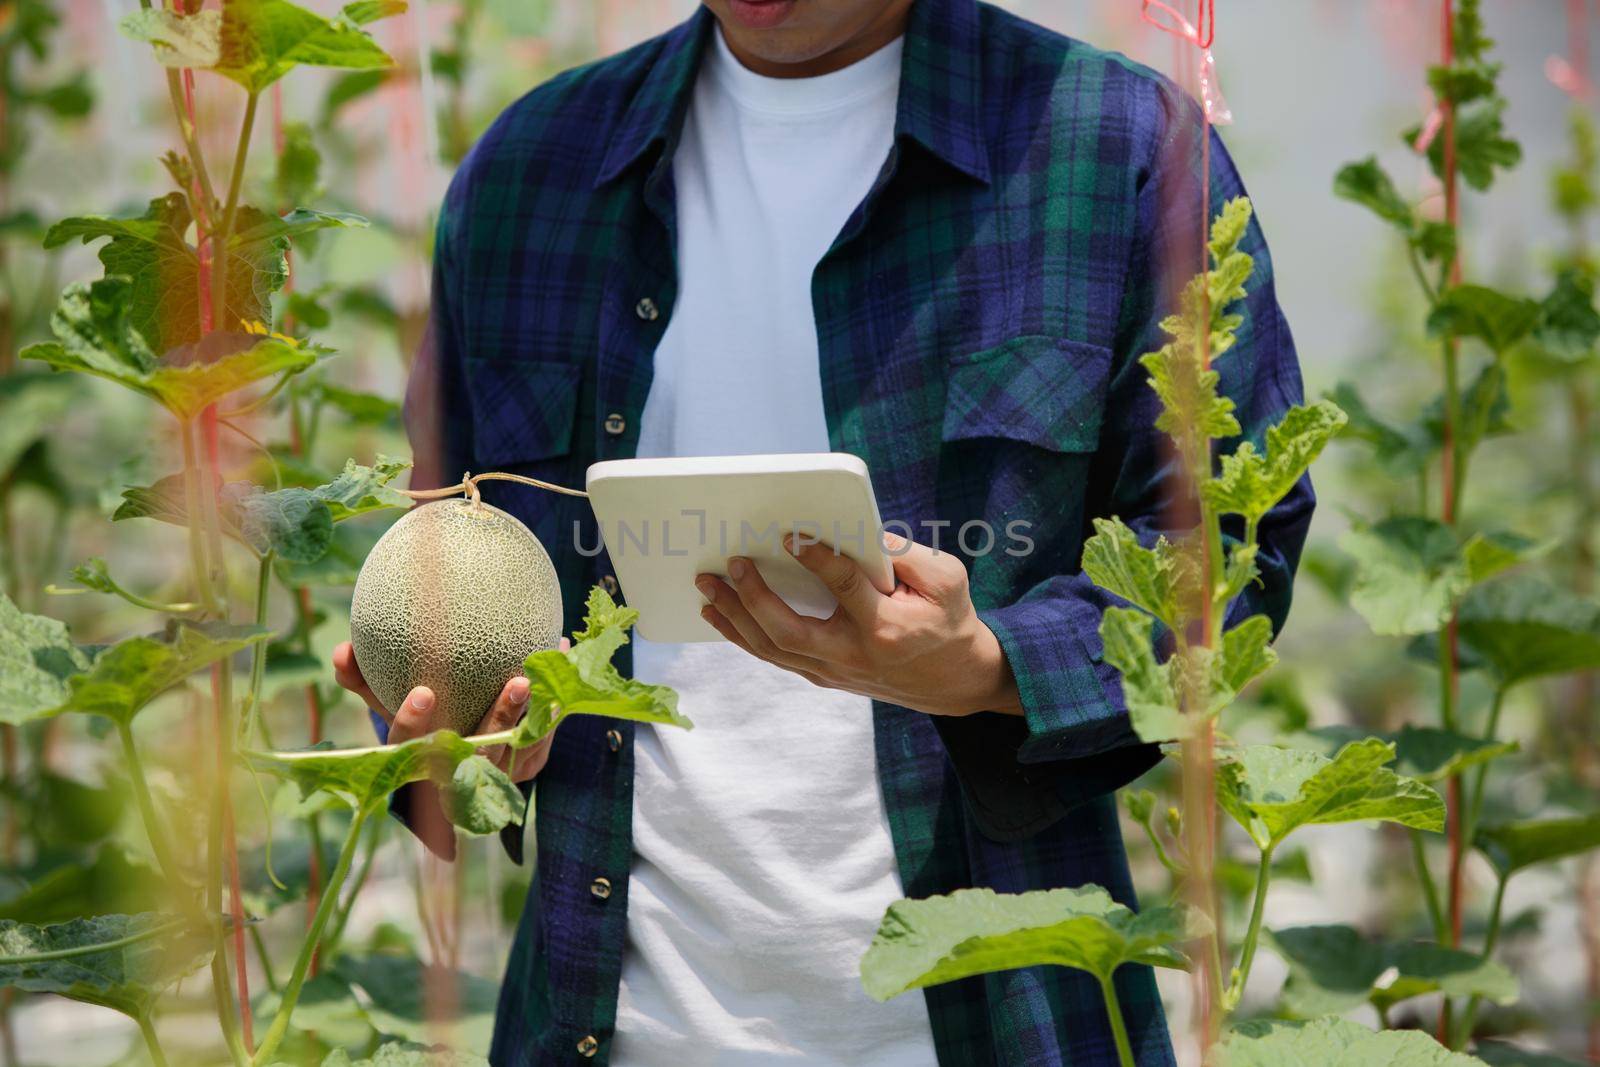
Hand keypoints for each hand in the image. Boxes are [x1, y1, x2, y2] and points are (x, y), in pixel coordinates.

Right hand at [331, 640, 565, 781]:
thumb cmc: (419, 718)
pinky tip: (557, 654)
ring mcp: (495, 776)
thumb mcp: (385, 701)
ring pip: (518, 749)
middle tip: (516, 682)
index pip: (411, 750)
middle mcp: (458, 777)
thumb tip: (341, 650)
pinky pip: (542, 736)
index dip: (414, 725)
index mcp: (418, 762)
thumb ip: (362, 679)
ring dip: (536, 710)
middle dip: (499, 721)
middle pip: (481, 754)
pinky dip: (552, 702)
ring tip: (547, 671)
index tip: (424, 692)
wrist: (457, 756)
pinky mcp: (525, 766)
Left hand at [695, 532, 1023, 717]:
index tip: (791, 535)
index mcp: (886, 626)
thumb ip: (903, 553)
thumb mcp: (945, 579)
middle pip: (788, 631)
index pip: (843, 588)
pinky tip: (720, 613)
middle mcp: (853, 655)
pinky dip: (744, 635)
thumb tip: (854, 530)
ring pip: (772, 649)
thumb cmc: (950, 618)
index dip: (816, 559)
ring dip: (735, 617)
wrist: (956, 679)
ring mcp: (834, 671)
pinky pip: (775, 656)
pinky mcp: (824, 676)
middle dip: (752, 597)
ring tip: (707, 586)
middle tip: (731, 563)